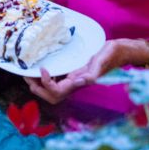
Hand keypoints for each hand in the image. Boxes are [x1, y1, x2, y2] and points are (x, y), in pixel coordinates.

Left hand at [24, 39, 139, 103]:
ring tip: (29, 72)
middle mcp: (75, 84)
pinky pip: (57, 81)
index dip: (46, 84)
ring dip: (39, 85)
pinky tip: (42, 67)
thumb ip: (95, 71)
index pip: (57, 92)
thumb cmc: (113, 54)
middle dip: (38, 89)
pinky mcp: (75, 73)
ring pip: (53, 91)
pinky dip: (45, 77)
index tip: (42, 69)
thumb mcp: (104, 59)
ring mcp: (75, 80)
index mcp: (80, 82)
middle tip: (27, 76)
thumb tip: (84, 82)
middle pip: (52, 97)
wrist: (121, 52)